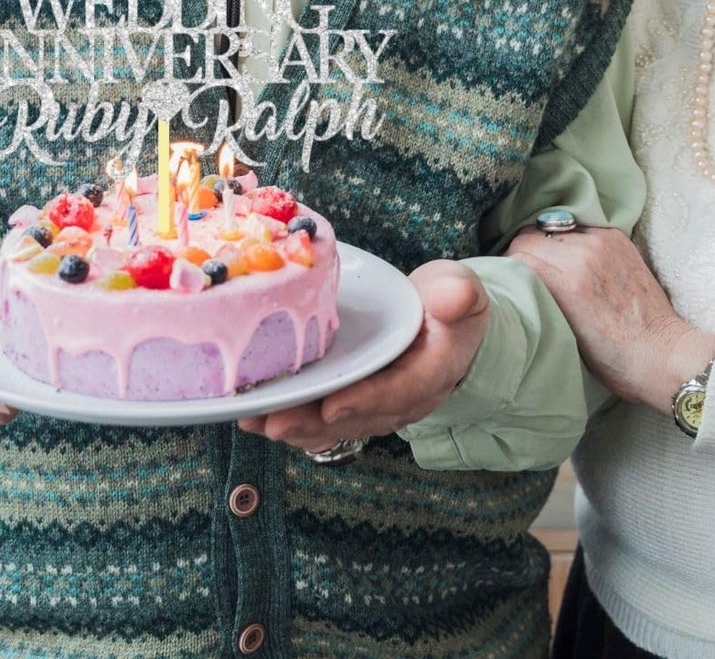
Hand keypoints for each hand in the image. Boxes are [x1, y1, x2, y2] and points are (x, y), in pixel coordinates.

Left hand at [238, 259, 489, 451]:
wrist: (446, 319)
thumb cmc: (449, 301)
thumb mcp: (461, 289)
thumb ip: (458, 294)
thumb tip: (455, 296)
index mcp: (433, 371)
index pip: (401, 391)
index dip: (367, 400)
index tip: (333, 404)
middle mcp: (403, 398)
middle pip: (358, 417)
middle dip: (313, 422)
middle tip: (273, 422)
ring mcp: (376, 403)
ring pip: (335, 424)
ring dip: (294, 425)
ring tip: (252, 421)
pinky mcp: (355, 399)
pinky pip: (323, 417)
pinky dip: (292, 417)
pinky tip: (255, 417)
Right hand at [508, 226, 714, 412]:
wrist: (663, 354)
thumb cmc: (613, 359)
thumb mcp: (563, 335)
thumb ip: (540, 298)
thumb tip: (518, 279)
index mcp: (569, 282)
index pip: (518, 253)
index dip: (510, 268)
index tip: (512, 283)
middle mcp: (585, 254)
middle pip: (531, 235)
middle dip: (525, 254)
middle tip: (530, 276)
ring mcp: (604, 242)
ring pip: (554, 228)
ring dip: (549, 245)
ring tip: (556, 269)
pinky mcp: (619, 238)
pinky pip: (580, 228)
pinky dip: (572, 241)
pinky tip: (577, 261)